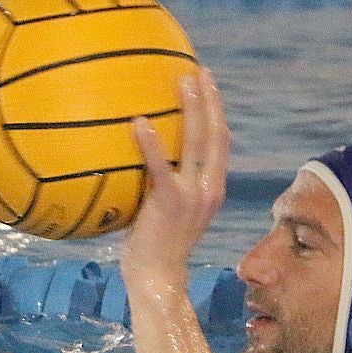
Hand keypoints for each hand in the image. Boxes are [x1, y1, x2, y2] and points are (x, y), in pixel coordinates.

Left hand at [122, 68, 228, 280]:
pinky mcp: (170, 202)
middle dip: (210, 100)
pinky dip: (151, 143)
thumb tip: (130, 160)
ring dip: (193, 108)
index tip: (208, 85)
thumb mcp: (162, 215)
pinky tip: (138, 121)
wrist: (157, 281)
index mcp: (212, 190)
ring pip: (199, 142)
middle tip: (200, 71)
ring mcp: (192, 195)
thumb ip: (157, 187)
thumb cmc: (151, 251)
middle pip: (216, 135)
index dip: (216, 112)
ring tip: (181, 80)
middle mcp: (209, 189)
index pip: (220, 144)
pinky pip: (161, 166)